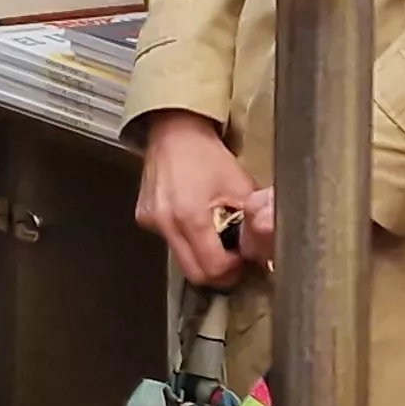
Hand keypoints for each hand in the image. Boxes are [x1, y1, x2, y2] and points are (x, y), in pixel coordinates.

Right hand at [133, 112, 268, 285]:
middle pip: (194, 274)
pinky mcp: (144, 218)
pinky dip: (185, 239)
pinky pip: (169, 242)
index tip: (243, 259)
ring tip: (215, 234)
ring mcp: (151, 221)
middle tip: (233, 259)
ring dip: (201, 255)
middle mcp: (165, 222)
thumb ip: (251, 221)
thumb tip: (261, 249)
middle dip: (218, 271)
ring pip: (180, 259)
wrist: (175, 132)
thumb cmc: (207, 155)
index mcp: (190, 215)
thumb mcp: (240, 186)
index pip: (212, 268)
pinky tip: (194, 220)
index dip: (233, 270)